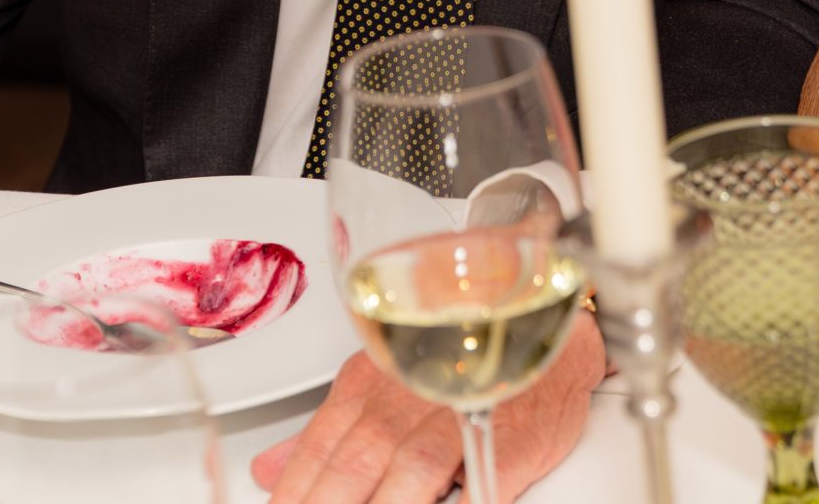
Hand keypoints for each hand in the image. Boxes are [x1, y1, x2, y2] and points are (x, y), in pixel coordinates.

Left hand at [256, 314, 602, 503]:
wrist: (550, 330)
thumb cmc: (464, 360)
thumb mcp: (382, 385)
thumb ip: (324, 433)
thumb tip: (268, 469)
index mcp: (369, 385)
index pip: (317, 450)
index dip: (295, 492)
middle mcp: (409, 398)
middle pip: (356, 465)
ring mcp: (463, 416)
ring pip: (412, 471)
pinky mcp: (514, 439)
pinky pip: (484, 480)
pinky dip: (468, 499)